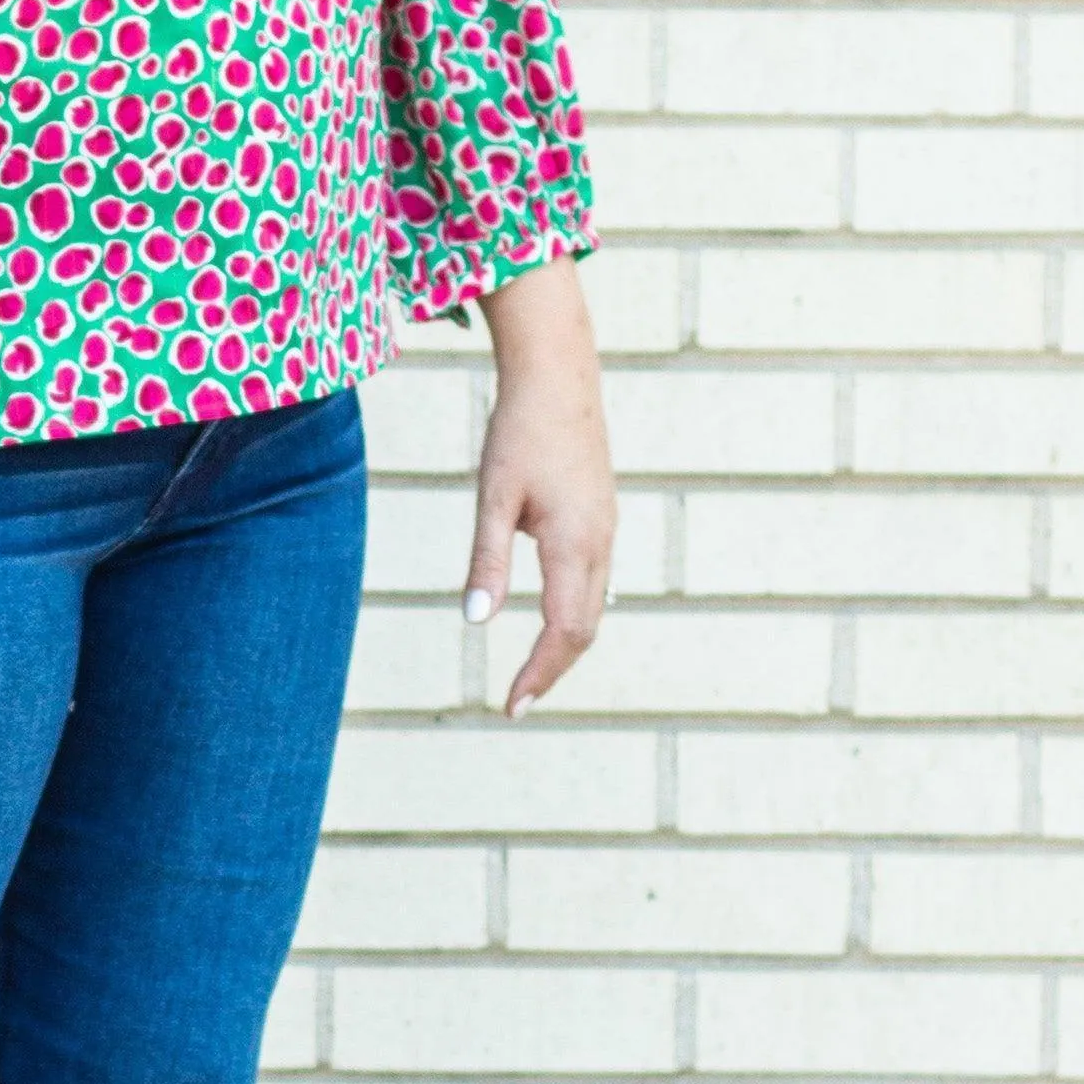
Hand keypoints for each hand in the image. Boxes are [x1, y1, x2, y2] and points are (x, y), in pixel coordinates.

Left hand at [466, 263, 612, 717]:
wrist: (558, 376)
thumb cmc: (518, 432)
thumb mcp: (493, 497)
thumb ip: (487, 561)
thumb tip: (476, 622)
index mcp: (575, 543)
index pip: (564, 631)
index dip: (539, 674)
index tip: (511, 707)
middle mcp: (600, 543)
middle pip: (584, 628)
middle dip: (552, 669)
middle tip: (517, 703)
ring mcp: (606, 530)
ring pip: (593, 606)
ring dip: (565, 645)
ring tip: (531, 674)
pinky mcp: (602, 517)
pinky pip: (594, 582)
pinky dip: (574, 614)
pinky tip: (551, 622)